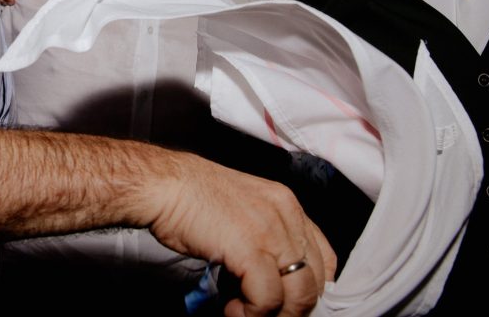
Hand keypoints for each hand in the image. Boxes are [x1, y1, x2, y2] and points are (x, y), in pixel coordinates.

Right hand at [149, 154, 335, 316]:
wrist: (165, 185)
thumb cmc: (192, 197)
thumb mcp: (243, 210)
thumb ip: (265, 236)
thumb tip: (271, 277)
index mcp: (287, 205)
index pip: (324, 258)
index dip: (311, 288)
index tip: (290, 303)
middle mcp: (286, 215)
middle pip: (315, 280)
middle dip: (293, 308)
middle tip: (267, 314)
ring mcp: (270, 231)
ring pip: (299, 294)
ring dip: (274, 315)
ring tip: (245, 312)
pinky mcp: (250, 248)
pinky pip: (267, 298)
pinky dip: (252, 313)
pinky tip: (233, 308)